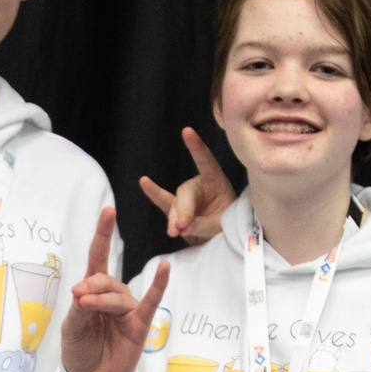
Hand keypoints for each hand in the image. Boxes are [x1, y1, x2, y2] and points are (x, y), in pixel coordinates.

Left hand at [59, 208, 167, 371]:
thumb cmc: (80, 352)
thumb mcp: (71, 328)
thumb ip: (79, 309)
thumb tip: (84, 293)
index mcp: (93, 292)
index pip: (98, 259)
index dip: (103, 236)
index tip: (109, 212)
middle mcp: (112, 297)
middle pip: (105, 280)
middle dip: (92, 287)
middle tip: (79, 300)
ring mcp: (127, 310)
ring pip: (118, 295)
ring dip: (103, 300)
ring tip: (88, 308)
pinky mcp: (140, 324)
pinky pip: (151, 302)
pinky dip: (158, 286)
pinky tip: (164, 269)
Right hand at [136, 126, 235, 242]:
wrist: (221, 239)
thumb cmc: (226, 226)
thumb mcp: (220, 225)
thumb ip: (201, 224)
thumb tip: (179, 226)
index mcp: (216, 182)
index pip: (206, 162)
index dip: (197, 147)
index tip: (187, 131)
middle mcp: (200, 185)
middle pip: (186, 193)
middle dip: (184, 210)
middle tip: (182, 225)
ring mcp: (187, 197)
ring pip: (175, 205)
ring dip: (174, 219)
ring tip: (174, 232)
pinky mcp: (176, 208)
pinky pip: (163, 201)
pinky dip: (154, 194)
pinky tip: (144, 182)